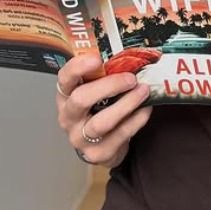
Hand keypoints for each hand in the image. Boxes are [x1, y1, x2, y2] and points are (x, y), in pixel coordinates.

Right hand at [56, 53, 151, 168]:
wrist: (100, 145)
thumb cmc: (98, 109)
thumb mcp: (94, 90)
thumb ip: (103, 75)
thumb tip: (128, 56)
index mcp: (65, 95)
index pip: (64, 78)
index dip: (78, 67)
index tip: (97, 58)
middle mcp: (68, 117)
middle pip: (81, 99)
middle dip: (109, 86)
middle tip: (130, 78)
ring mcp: (80, 138)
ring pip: (101, 122)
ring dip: (126, 104)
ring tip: (143, 91)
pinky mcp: (98, 153)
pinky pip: (119, 136)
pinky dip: (136, 120)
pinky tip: (145, 109)